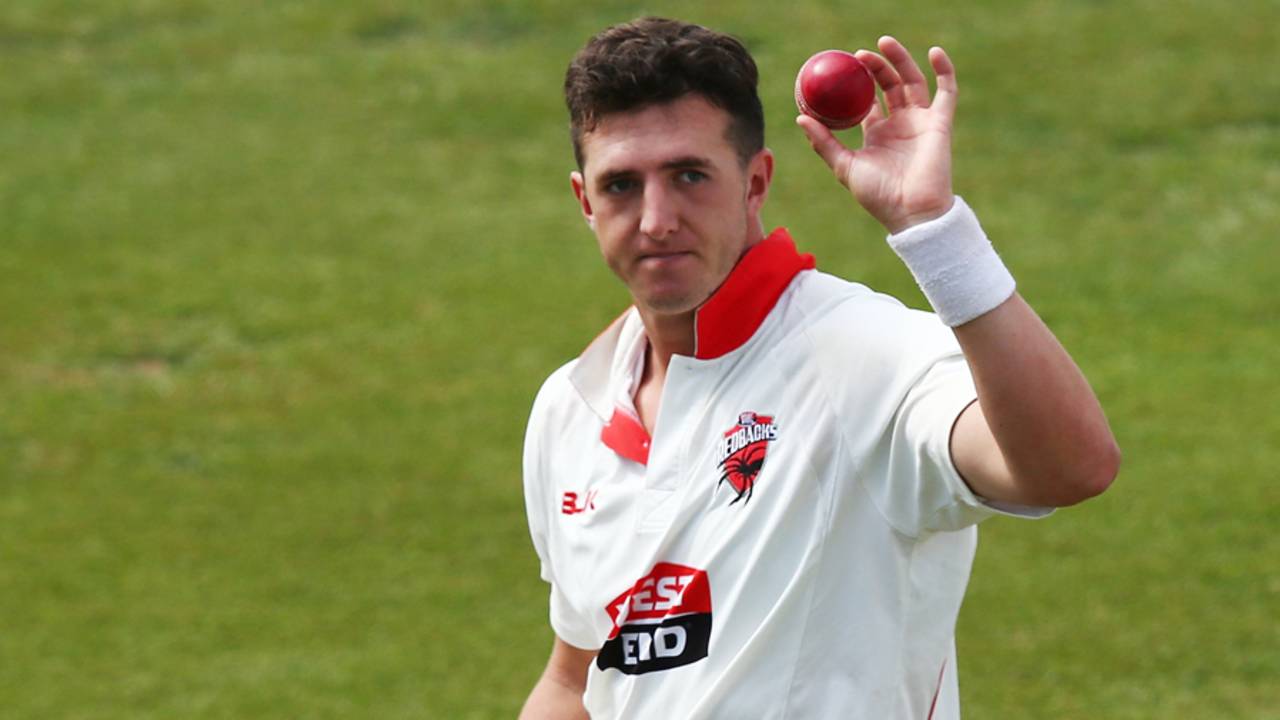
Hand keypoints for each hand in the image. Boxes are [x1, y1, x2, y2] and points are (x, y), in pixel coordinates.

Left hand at [796, 36, 956, 234]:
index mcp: (876, 133)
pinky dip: (944, 70)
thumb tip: (801, 117)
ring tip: (884, 43)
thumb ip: (824, 142)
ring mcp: (920, 122)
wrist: (910, 212)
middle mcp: (899, 124)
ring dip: (901, 60)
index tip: (841, 68)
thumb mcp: (844, 167)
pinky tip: (933, 52)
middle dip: (875, 67)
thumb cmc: (877, 195)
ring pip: (912, 81)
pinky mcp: (940, 123)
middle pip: (889, 85)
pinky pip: (947, 91)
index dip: (856, 84)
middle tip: (859, 55)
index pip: (867, 101)